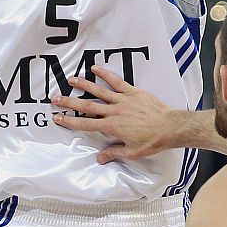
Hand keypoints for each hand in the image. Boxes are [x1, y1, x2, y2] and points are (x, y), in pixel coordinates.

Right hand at [52, 66, 175, 162]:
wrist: (170, 127)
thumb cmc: (152, 141)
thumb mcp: (132, 152)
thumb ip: (114, 153)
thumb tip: (100, 158)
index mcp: (112, 127)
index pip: (86, 124)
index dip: (70, 122)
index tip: (58, 118)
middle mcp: (114, 112)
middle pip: (87, 106)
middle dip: (70, 103)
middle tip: (56, 98)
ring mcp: (123, 100)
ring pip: (99, 91)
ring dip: (83, 85)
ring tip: (70, 80)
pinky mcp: (133, 92)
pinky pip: (117, 82)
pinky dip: (106, 75)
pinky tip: (96, 68)